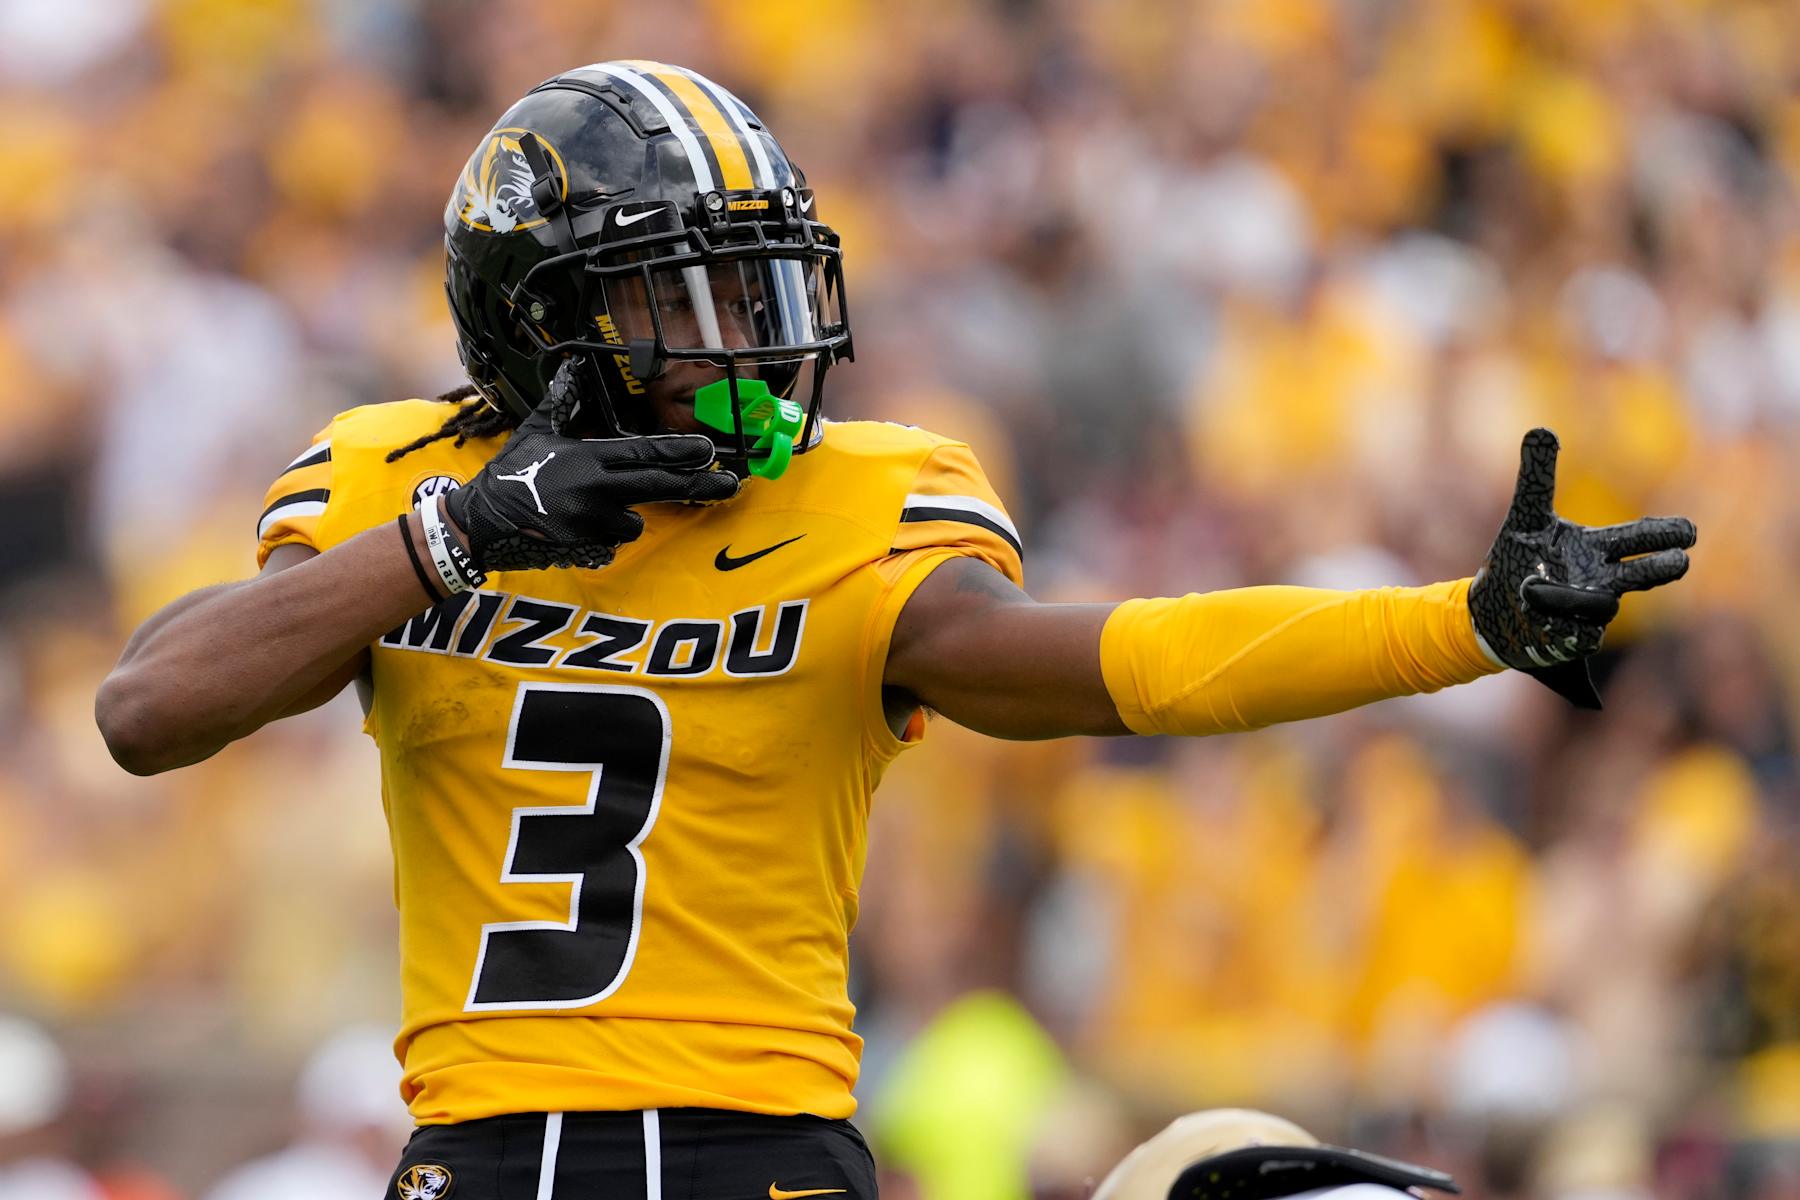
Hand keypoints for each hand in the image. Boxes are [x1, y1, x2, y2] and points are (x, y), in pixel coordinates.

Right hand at [447, 357, 738, 570]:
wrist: (482, 521)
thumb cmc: (511, 473)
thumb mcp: (535, 431)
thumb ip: (560, 401)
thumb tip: (571, 367)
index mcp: (588, 458)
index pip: (644, 453)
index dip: (679, 452)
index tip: (710, 451)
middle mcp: (596, 489)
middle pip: (659, 487)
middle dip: (698, 485)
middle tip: (729, 484)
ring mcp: (592, 522)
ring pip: (635, 521)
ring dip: (624, 516)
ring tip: (588, 507)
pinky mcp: (585, 547)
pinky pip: (612, 541)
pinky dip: (604, 535)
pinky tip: (578, 527)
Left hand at [1468, 428, 1694, 708]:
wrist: (1494, 612)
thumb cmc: (1517, 559)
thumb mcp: (1524, 516)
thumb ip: (1537, 476)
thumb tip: (1541, 430)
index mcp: (1596, 549)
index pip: (1637, 538)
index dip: (1663, 534)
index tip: (1690, 532)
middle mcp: (1603, 580)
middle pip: (1642, 574)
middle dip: (1660, 567)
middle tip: (1681, 560)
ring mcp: (1592, 613)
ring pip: (1601, 607)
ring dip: (1571, 600)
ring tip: (1531, 592)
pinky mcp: (1576, 642)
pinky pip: (1579, 635)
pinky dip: (1561, 628)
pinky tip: (1543, 626)